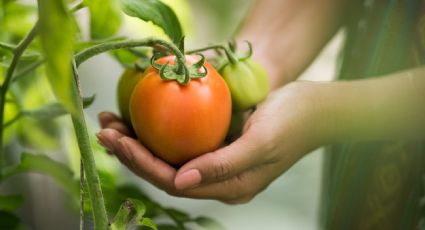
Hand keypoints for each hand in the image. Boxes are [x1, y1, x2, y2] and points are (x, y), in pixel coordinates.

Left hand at [97, 82, 327, 203]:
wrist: (316, 108)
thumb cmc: (293, 121)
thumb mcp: (260, 142)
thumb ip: (222, 165)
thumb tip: (179, 181)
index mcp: (230, 187)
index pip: (176, 181)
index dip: (143, 163)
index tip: (118, 142)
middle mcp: (220, 180)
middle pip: (167, 172)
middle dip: (132, 154)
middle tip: (105, 131)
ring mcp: (218, 163)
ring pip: (170, 158)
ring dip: (140, 142)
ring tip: (113, 125)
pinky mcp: (219, 145)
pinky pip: (181, 143)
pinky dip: (158, 132)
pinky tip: (141, 120)